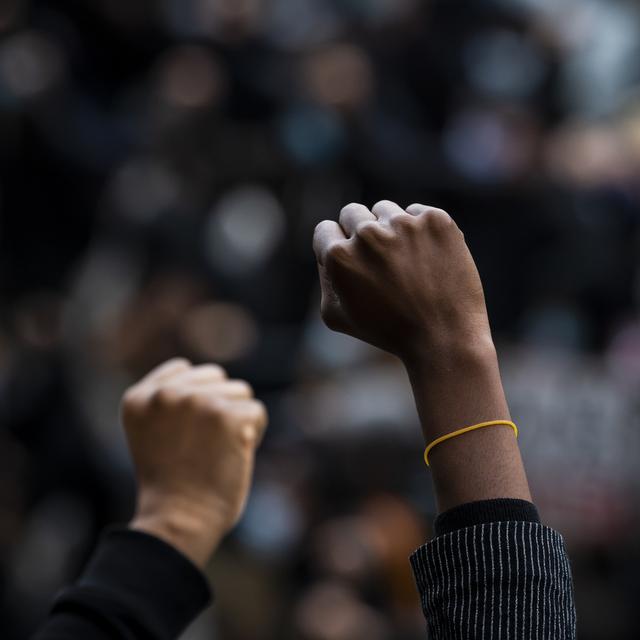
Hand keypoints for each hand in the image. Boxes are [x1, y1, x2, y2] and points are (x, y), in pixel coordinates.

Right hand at [122, 359, 267, 567]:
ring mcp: (196, 402)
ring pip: (240, 392)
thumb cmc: (172, 485)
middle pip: (216, 378)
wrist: (179, 522)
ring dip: (238, 419)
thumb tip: (215, 379)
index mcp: (138, 398)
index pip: (182, 369)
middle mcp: (165, 394)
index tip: (188, 432)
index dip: (196, 398)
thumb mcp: (154, 433)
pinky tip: (235, 455)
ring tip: (218, 451)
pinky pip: (257, 412)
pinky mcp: (226, 415)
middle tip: (205, 445)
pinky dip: (255, 434)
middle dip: (219, 406)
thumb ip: (173, 402)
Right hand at [313, 201, 492, 362]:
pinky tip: (428, 259)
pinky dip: (421, 232)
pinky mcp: (435, 220)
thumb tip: (330, 250)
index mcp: (339, 256)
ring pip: (385, 211)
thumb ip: (325, 277)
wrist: (443, 338)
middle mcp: (368, 234)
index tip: (354, 261)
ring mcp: (403, 224)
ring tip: (406, 264)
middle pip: (352, 212)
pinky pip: (417, 213)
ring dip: (390, 230)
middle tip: (380, 262)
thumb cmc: (388, 331)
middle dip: (361, 233)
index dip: (337, 246)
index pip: (326, 229)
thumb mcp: (336, 315)